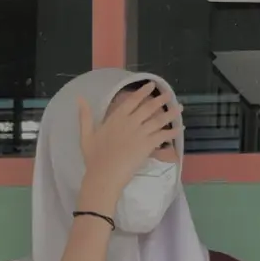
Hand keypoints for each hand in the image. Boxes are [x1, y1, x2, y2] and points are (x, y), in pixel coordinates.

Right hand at [78, 82, 180, 202]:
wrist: (104, 175)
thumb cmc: (94, 157)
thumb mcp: (86, 135)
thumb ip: (85, 116)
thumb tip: (79, 98)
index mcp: (116, 118)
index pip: (132, 101)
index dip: (143, 92)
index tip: (151, 85)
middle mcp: (130, 122)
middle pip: (148, 108)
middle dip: (160, 100)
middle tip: (169, 94)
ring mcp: (140, 133)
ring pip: (158, 120)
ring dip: (170, 113)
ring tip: (179, 107)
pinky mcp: (148, 145)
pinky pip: (163, 136)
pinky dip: (172, 132)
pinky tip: (180, 128)